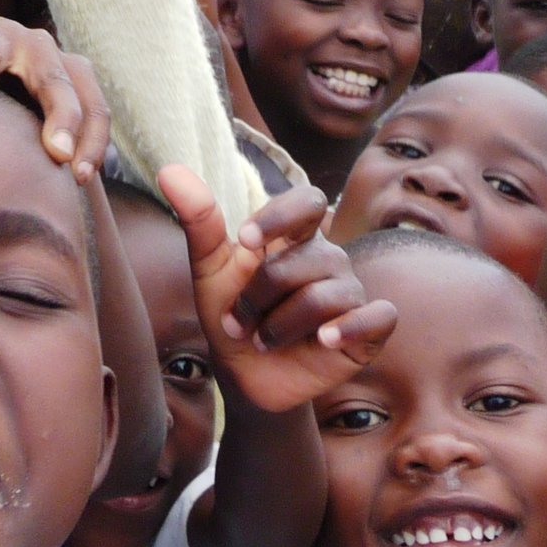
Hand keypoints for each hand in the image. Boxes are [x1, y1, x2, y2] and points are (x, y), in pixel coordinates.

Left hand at [161, 175, 394, 412]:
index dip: (280, 217)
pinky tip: (324, 340)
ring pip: (327, 295)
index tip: (244, 240)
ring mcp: (351, 293)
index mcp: (296, 236)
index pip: (307, 201)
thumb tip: (169, 170)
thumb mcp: (209, 270)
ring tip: (262, 341)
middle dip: (259, 295)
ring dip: (282, 325)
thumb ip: (198, 220)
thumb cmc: (231, 315)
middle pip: (303, 260)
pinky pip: (377, 316)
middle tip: (237, 323)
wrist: (244, 376)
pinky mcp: (370, 329)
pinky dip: (350, 327)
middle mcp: (328, 259)